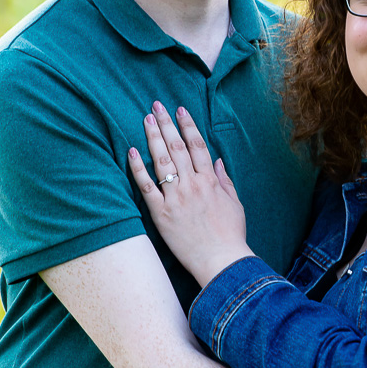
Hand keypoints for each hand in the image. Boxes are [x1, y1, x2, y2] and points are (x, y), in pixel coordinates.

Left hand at [128, 103, 253, 286]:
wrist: (221, 261)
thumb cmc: (230, 234)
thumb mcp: (235, 203)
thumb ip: (224, 180)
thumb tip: (217, 161)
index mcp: (210, 180)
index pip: (197, 145)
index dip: (187, 125)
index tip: (180, 110)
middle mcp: (192, 184)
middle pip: (176, 147)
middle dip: (166, 124)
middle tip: (156, 106)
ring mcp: (175, 198)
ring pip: (161, 161)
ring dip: (153, 138)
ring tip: (146, 120)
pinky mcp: (161, 213)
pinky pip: (146, 187)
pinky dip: (138, 168)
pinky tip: (132, 152)